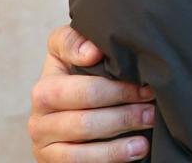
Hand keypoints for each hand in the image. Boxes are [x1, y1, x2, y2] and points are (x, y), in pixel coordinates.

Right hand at [28, 25, 155, 161]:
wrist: (79, 110)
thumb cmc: (86, 77)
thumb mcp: (80, 53)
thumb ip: (78, 42)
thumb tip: (92, 51)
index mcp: (47, 81)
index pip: (77, 85)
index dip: (112, 82)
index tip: (144, 81)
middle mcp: (39, 110)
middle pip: (84, 108)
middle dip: (123, 107)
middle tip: (152, 103)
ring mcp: (42, 138)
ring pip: (83, 135)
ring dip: (121, 131)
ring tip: (149, 126)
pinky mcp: (50, 161)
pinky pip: (79, 162)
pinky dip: (111, 156)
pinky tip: (137, 149)